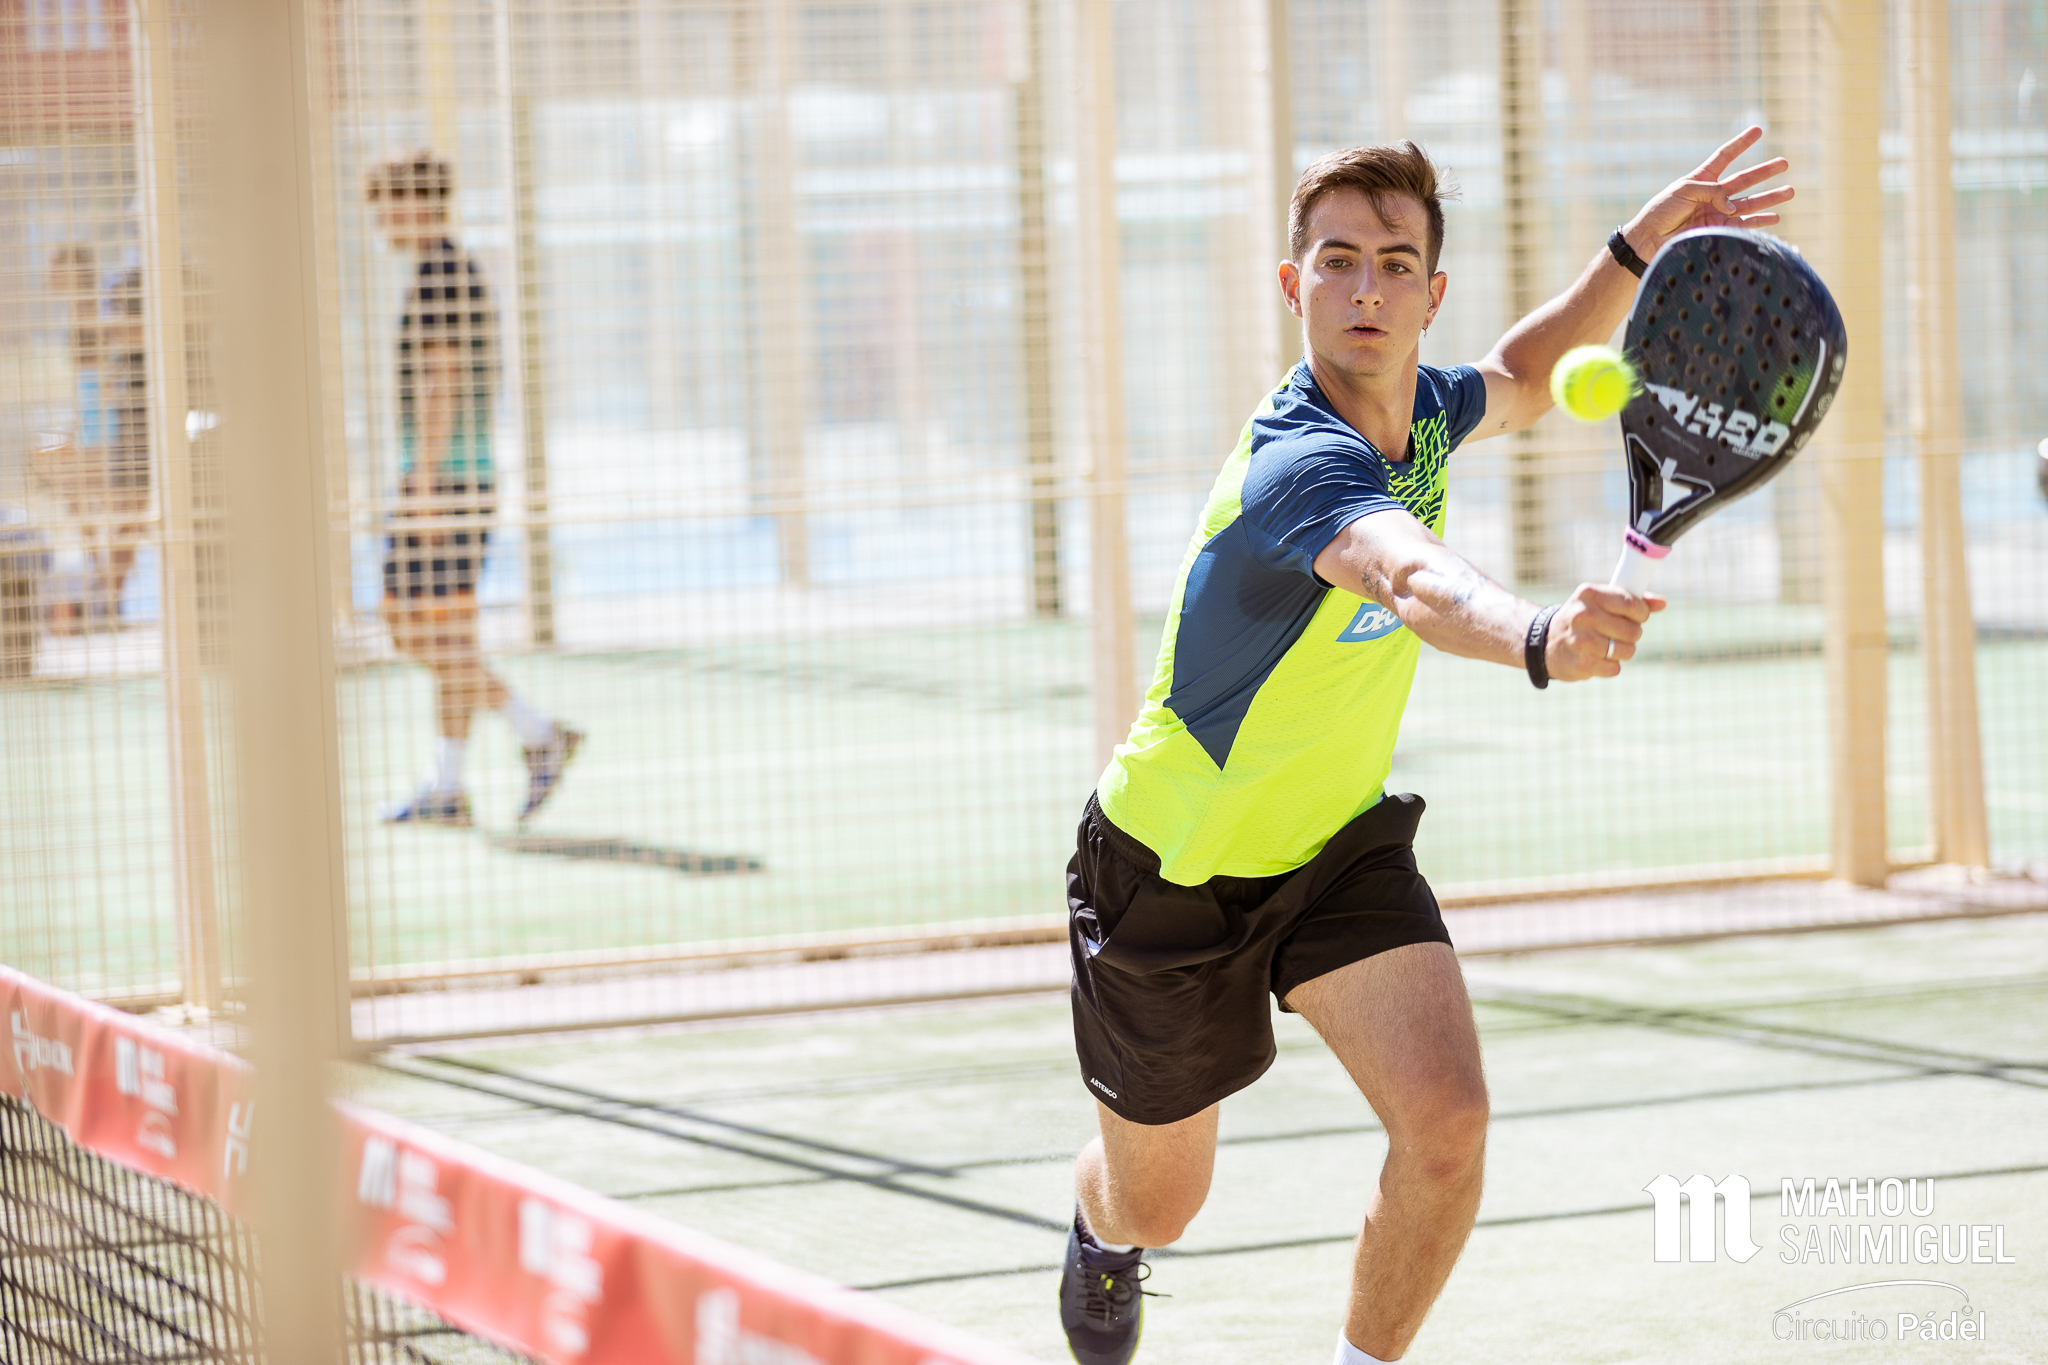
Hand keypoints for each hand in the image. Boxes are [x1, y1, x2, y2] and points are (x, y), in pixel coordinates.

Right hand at [1544, 583, 1665, 680]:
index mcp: (1588, 594)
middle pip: (1633, 631)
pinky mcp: (1581, 663)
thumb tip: (1662, 603)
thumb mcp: (1600, 603)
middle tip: (1617, 633)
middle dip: (1631, 635)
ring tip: (1608, 647)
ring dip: (1622, 652)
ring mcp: (1580, 640)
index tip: (1637, 617)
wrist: (1545, 643)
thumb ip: (1632, 601)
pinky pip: (1615, 668)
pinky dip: (1610, 666)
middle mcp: (1582, 615)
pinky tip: (1596, 658)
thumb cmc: (1582, 619)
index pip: (1632, 604)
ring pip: (1626, 651)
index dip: (1641, 613)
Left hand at [1620, 126, 1792, 261]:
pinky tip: (1775, 217)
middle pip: (1745, 180)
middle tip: (1785, 163)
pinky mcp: (1719, 231)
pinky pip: (1744, 225)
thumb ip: (1713, 191)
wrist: (1649, 239)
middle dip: (1765, 172)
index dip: (1741, 144)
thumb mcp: (1685, 190)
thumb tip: (1734, 206)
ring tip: (1790, 191)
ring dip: (1770, 198)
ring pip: (1750, 203)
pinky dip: (1760, 222)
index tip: (1758, 130)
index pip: (1725, 157)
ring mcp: (1718, 213)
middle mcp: (1713, 195)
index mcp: (1702, 179)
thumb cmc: (1661, 211)